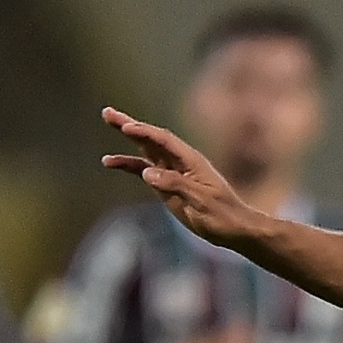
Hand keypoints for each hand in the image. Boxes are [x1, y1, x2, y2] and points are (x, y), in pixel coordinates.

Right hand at [99, 108, 262, 247]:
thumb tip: (147, 173)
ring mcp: (172, 172)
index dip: (145, 132)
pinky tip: (110, 162)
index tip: (126, 127)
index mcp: (192, 161)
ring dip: (127, 137)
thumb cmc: (223, 215)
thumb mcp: (201, 201)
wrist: (234, 230)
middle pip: (152, 139)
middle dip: (130, 125)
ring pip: (146, 150)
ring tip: (108, 121)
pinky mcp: (167, 185)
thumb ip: (176, 185)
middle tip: (108, 112)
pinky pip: (144, 170)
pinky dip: (128, 165)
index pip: (165, 141)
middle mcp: (180, 162)